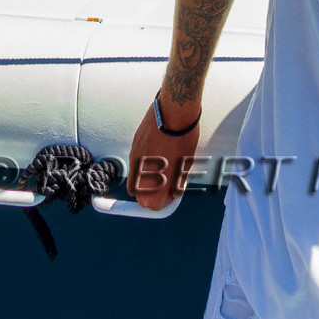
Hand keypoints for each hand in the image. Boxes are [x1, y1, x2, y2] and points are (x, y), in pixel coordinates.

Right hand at [127, 94, 201, 211]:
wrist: (173, 112)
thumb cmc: (182, 138)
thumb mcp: (185, 166)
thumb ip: (176, 183)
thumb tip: (174, 192)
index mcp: (154, 183)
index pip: (154, 206)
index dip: (164, 202)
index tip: (171, 196)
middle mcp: (140, 175)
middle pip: (141, 196)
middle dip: (153, 194)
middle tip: (167, 185)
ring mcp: (135, 160)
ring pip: (137, 179)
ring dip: (148, 179)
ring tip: (164, 167)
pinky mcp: (134, 147)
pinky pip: (136, 163)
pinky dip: (145, 164)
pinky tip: (158, 153)